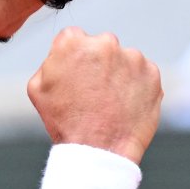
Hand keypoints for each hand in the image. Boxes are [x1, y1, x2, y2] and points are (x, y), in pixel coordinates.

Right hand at [27, 27, 161, 163]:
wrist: (98, 150)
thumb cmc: (66, 122)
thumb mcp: (37, 88)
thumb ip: (50, 61)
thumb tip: (61, 55)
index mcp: (73, 42)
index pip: (73, 38)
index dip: (73, 58)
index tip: (76, 75)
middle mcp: (105, 43)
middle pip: (101, 46)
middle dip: (98, 63)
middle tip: (93, 91)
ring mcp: (132, 57)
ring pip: (123, 60)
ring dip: (118, 74)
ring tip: (109, 102)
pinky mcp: (152, 73)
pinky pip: (142, 74)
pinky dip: (136, 86)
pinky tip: (124, 105)